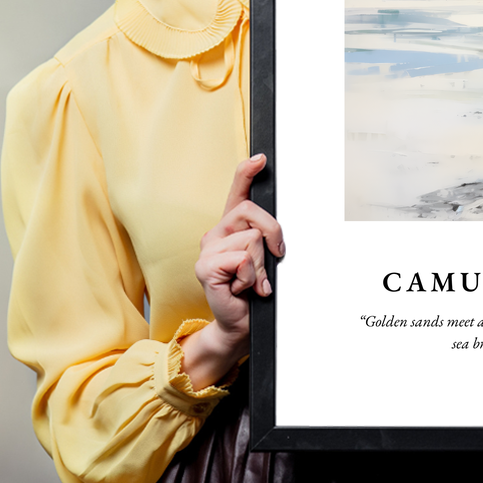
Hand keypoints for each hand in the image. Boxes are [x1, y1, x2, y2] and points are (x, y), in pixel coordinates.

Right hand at [180, 154, 284, 388]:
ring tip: (252, 281)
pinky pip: (242, 259)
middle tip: (274, 258)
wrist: (240, 323)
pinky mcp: (205, 267)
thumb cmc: (254, 291)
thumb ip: (266, 239)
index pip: (237, 192)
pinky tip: (242, 288)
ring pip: (252, 239)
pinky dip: (251, 277)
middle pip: (252, 212)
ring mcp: (208, 249)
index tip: (261, 159)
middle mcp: (216, 233)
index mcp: (231, 227)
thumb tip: (276, 231)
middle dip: (273, 234)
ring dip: (261, 265)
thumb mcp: (265, 259)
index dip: (247, 172)